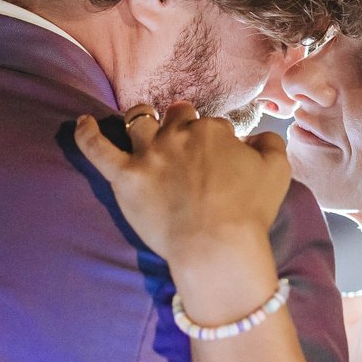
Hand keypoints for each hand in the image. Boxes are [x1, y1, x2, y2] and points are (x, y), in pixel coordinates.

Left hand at [74, 103, 288, 321]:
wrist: (216, 245)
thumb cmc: (250, 211)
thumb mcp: (278, 170)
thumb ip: (270, 142)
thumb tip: (255, 137)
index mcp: (213, 131)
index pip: (213, 124)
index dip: (217, 140)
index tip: (221, 159)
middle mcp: (178, 135)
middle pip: (177, 116)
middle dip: (182, 124)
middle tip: (186, 144)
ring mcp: (149, 154)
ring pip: (139, 121)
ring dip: (142, 120)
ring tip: (143, 124)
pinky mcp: (125, 177)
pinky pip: (97, 148)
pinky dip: (87, 133)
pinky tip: (82, 122)